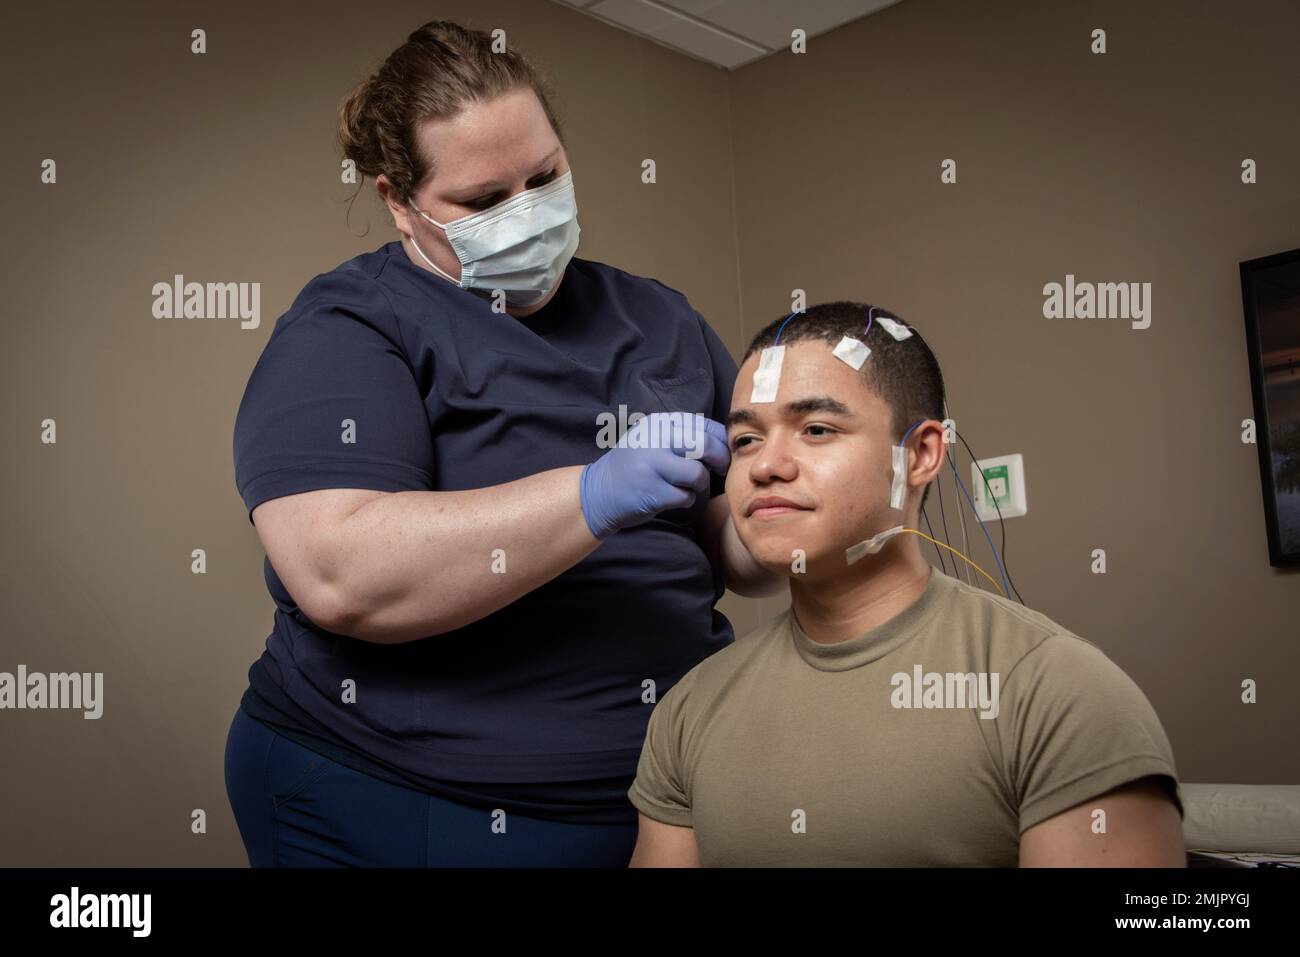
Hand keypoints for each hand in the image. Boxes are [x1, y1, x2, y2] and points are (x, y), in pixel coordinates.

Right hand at [580, 413, 729, 539]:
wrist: (599, 492)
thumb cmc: (636, 466)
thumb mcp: (654, 440)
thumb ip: (684, 435)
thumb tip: (726, 442)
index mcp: (658, 423)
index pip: (704, 426)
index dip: (722, 442)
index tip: (723, 454)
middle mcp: (653, 439)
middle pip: (704, 445)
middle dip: (720, 460)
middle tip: (720, 470)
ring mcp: (650, 466)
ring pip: (697, 473)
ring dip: (701, 484)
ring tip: (689, 486)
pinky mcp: (650, 492)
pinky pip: (686, 496)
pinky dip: (686, 500)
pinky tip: (673, 498)